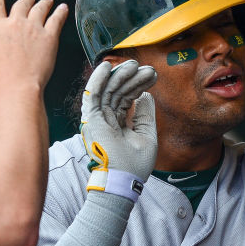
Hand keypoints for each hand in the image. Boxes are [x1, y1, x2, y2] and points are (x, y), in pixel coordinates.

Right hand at [0, 0, 67, 91]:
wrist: (17, 86)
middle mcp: (15, 23)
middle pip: (21, 5)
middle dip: (26, 0)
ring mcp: (34, 28)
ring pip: (40, 9)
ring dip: (44, 3)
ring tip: (48, 0)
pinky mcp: (49, 37)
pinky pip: (57, 19)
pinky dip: (60, 12)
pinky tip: (63, 8)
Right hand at [81, 60, 157, 181]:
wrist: (124, 181)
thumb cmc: (134, 164)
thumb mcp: (147, 135)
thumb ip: (145, 115)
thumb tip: (145, 94)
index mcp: (118, 123)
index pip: (127, 98)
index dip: (138, 85)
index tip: (153, 75)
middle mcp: (107, 119)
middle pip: (118, 92)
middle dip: (132, 78)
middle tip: (147, 68)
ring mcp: (98, 119)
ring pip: (108, 91)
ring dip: (120, 76)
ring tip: (134, 65)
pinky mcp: (91, 120)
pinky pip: (92, 95)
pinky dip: (98, 80)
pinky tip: (107, 67)